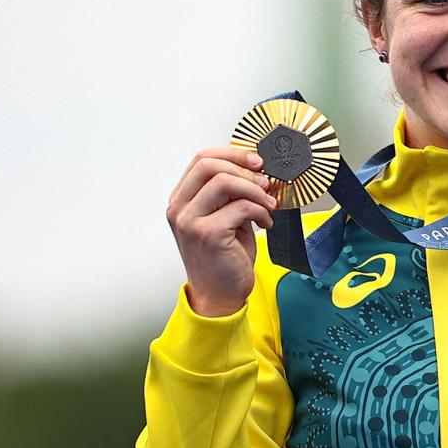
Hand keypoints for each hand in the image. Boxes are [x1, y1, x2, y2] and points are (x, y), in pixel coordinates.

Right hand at [166, 147, 277, 316]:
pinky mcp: (207, 234)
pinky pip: (240, 207)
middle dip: (244, 168)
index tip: (257, 160)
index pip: (201, 159)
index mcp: (181, 200)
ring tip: (268, 205)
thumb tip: (257, 168)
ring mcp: (189, 221)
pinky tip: (265, 222)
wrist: (220, 295)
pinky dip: (260, 211)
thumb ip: (232, 193)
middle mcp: (179, 209)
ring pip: (224, 181)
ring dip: (254, 190)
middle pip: (209, 164)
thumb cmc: (225, 256)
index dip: (233, 153)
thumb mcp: (225, 216)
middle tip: (265, 181)